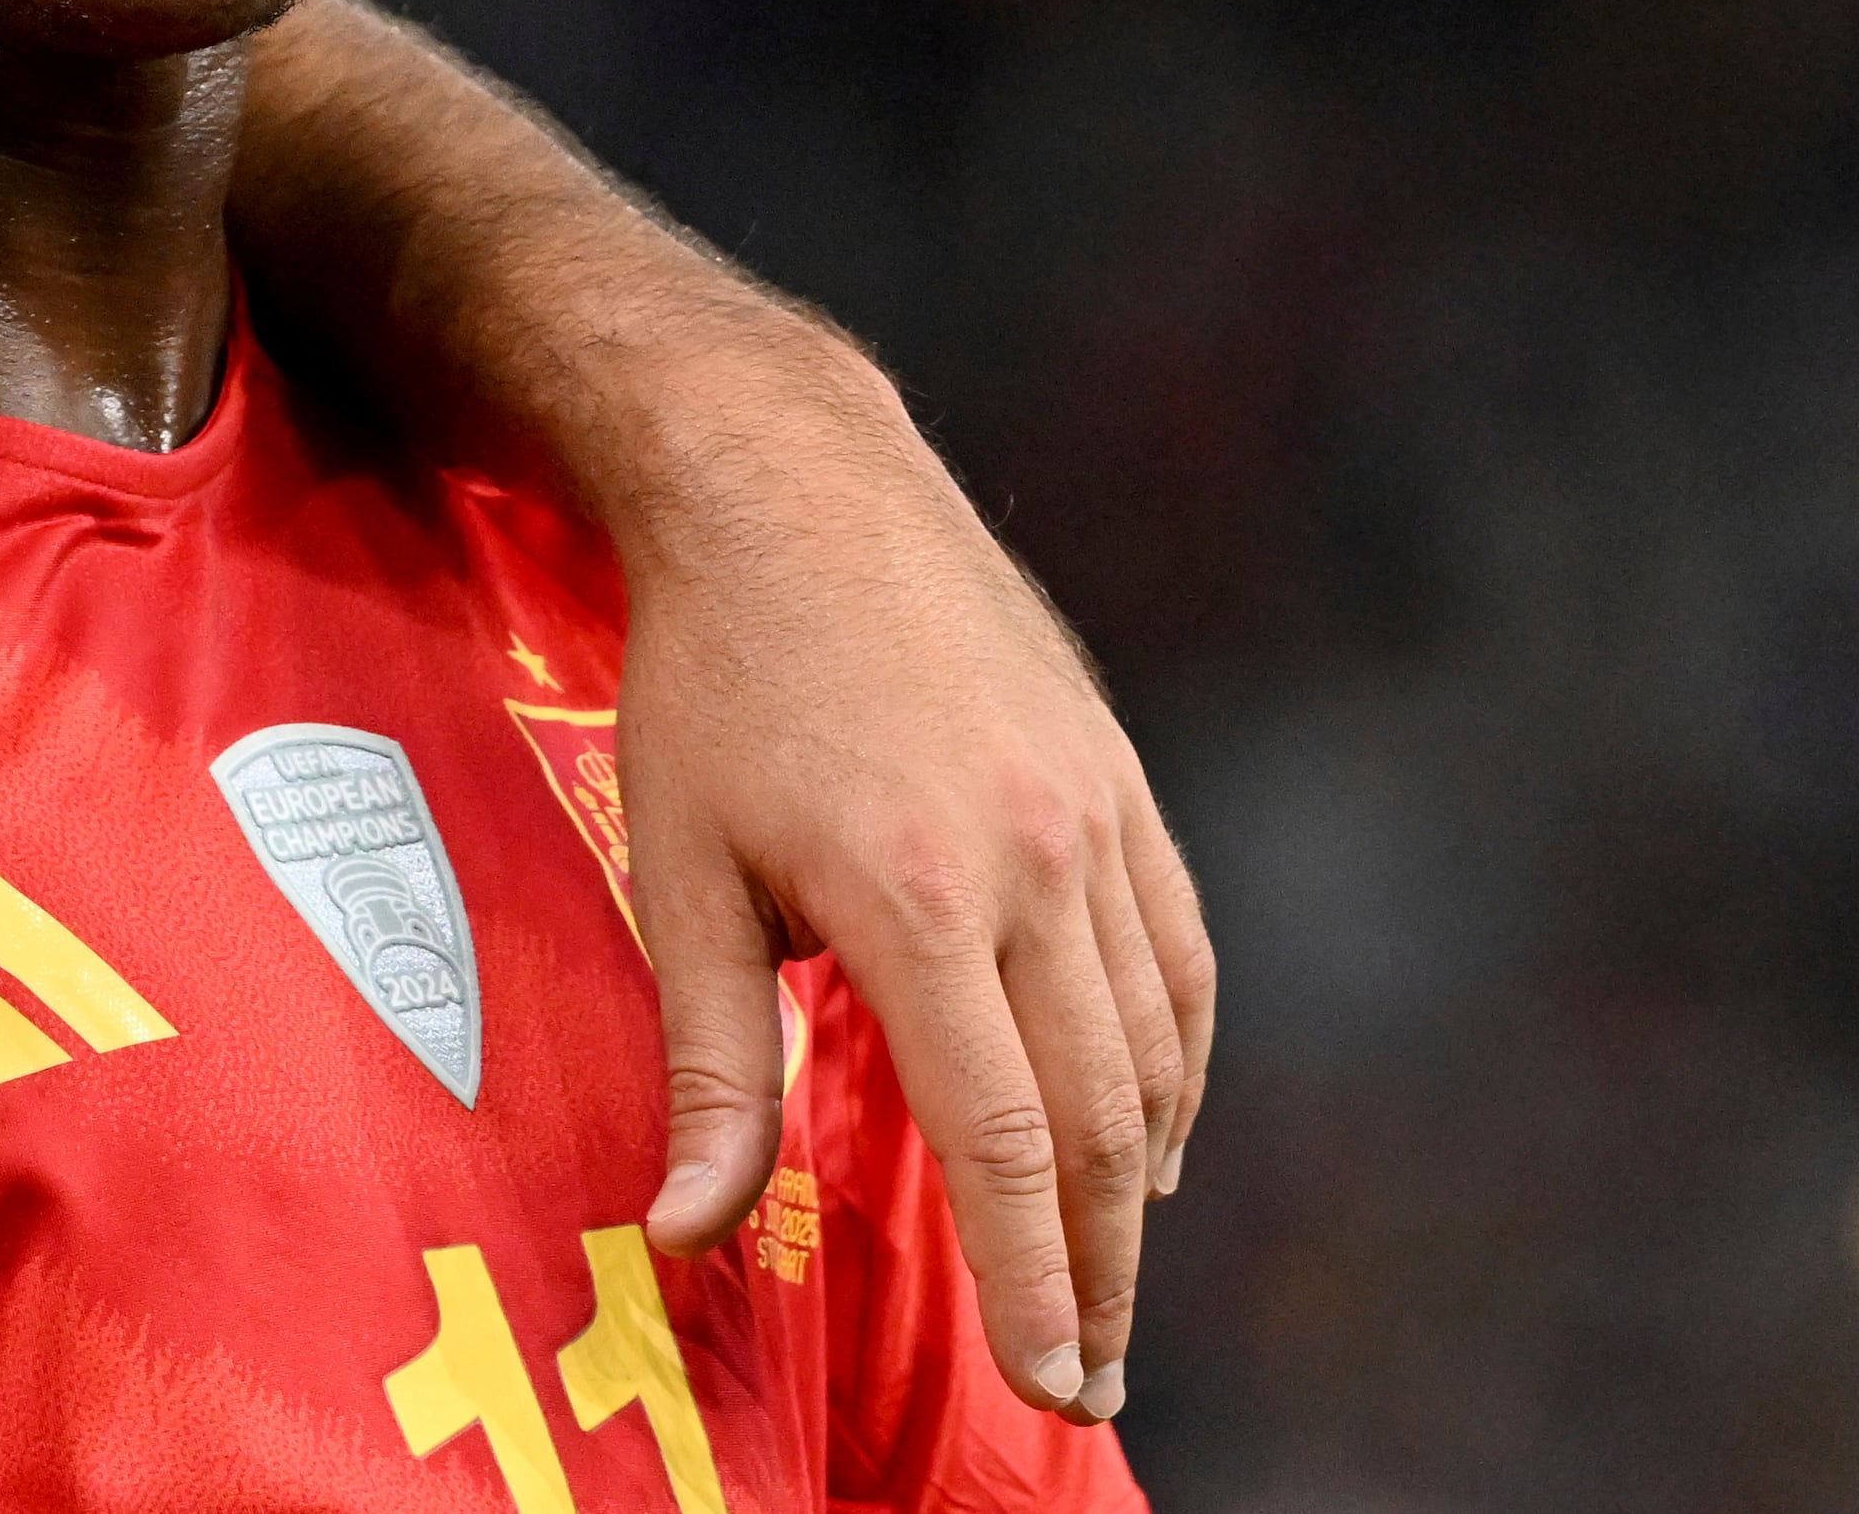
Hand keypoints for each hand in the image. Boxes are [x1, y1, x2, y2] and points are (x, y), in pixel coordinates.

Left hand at [219, 0, 1207, 1421]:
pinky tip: (1150, 1125)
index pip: (1004, 1137)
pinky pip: (1179, 949)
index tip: (1051, 1380)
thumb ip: (707, 1064)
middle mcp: (1036, 859)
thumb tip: (681, 1233)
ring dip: (1144, 1177)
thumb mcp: (678, 870)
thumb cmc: (707, 678)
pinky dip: (1176, 1055)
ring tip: (1112, 1275)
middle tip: (1090, 1369)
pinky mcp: (1117, 770)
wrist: (785, 478)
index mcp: (920, 898)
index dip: (1033, 1277)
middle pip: (1101, 1114)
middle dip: (1099, 1263)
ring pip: (1156, 1040)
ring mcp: (1095, 810)